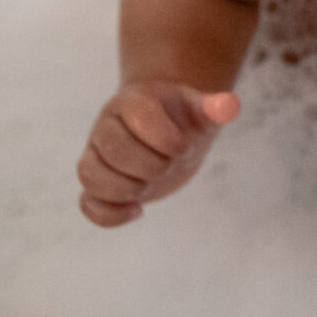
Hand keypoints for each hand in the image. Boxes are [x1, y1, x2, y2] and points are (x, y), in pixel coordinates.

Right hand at [76, 82, 238, 226]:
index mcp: (133, 101)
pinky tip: (138, 211)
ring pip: (89, 174)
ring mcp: (98, 155)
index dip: (165, 137)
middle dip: (149, 165)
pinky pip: (88, 204)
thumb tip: (228, 106)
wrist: (166, 130)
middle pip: (113, 148)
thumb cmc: (182, 120)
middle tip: (168, 167)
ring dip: (125, 188)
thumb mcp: (199, 110)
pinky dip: (109, 215)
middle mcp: (108, 126)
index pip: (138, 115)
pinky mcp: (99, 184)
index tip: (183, 147)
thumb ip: (214, 108)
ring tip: (149, 186)